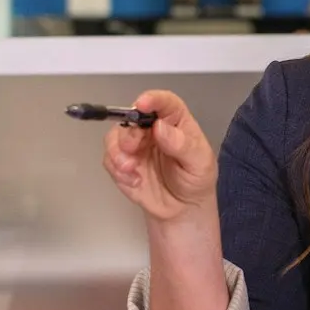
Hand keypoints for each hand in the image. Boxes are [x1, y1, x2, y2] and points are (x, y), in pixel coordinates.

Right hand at [102, 90, 217, 225]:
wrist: (182, 209)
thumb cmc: (196, 180)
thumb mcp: (199, 163)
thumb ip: (182, 145)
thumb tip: (161, 127)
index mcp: (176, 122)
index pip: (165, 102)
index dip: (153, 99)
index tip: (142, 104)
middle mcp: (152, 129)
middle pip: (133, 118)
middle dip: (129, 132)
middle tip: (133, 147)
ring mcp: (136, 145)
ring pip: (115, 136)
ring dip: (118, 152)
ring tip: (131, 169)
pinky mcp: (122, 162)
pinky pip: (110, 159)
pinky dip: (117, 169)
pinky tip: (134, 180)